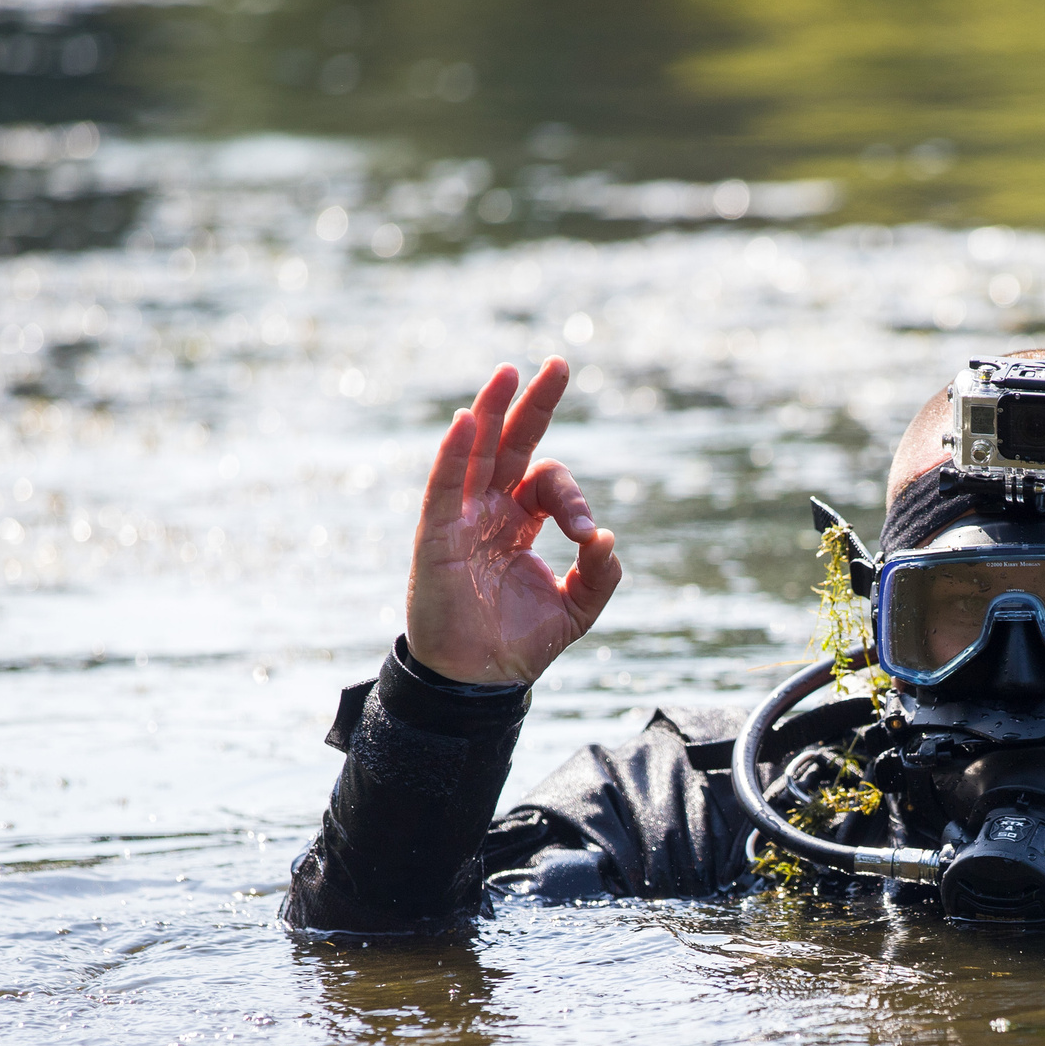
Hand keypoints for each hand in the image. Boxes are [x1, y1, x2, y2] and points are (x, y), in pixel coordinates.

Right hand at [405, 358, 620, 685]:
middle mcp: (489, 511)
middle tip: (559, 363)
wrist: (478, 682)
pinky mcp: (436, 536)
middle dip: (533, 404)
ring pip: (474, 452)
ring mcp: (460, 519)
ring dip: (490, 410)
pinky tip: (466, 420)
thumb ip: (600, 576)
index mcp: (519, 522)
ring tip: (509, 372)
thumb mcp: (575, 610)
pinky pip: (443, 486)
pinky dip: (453, 453)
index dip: (572, 499)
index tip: (586, 535)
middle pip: (511, 444)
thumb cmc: (519, 643)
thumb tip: (608, 538)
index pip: (548, 483)